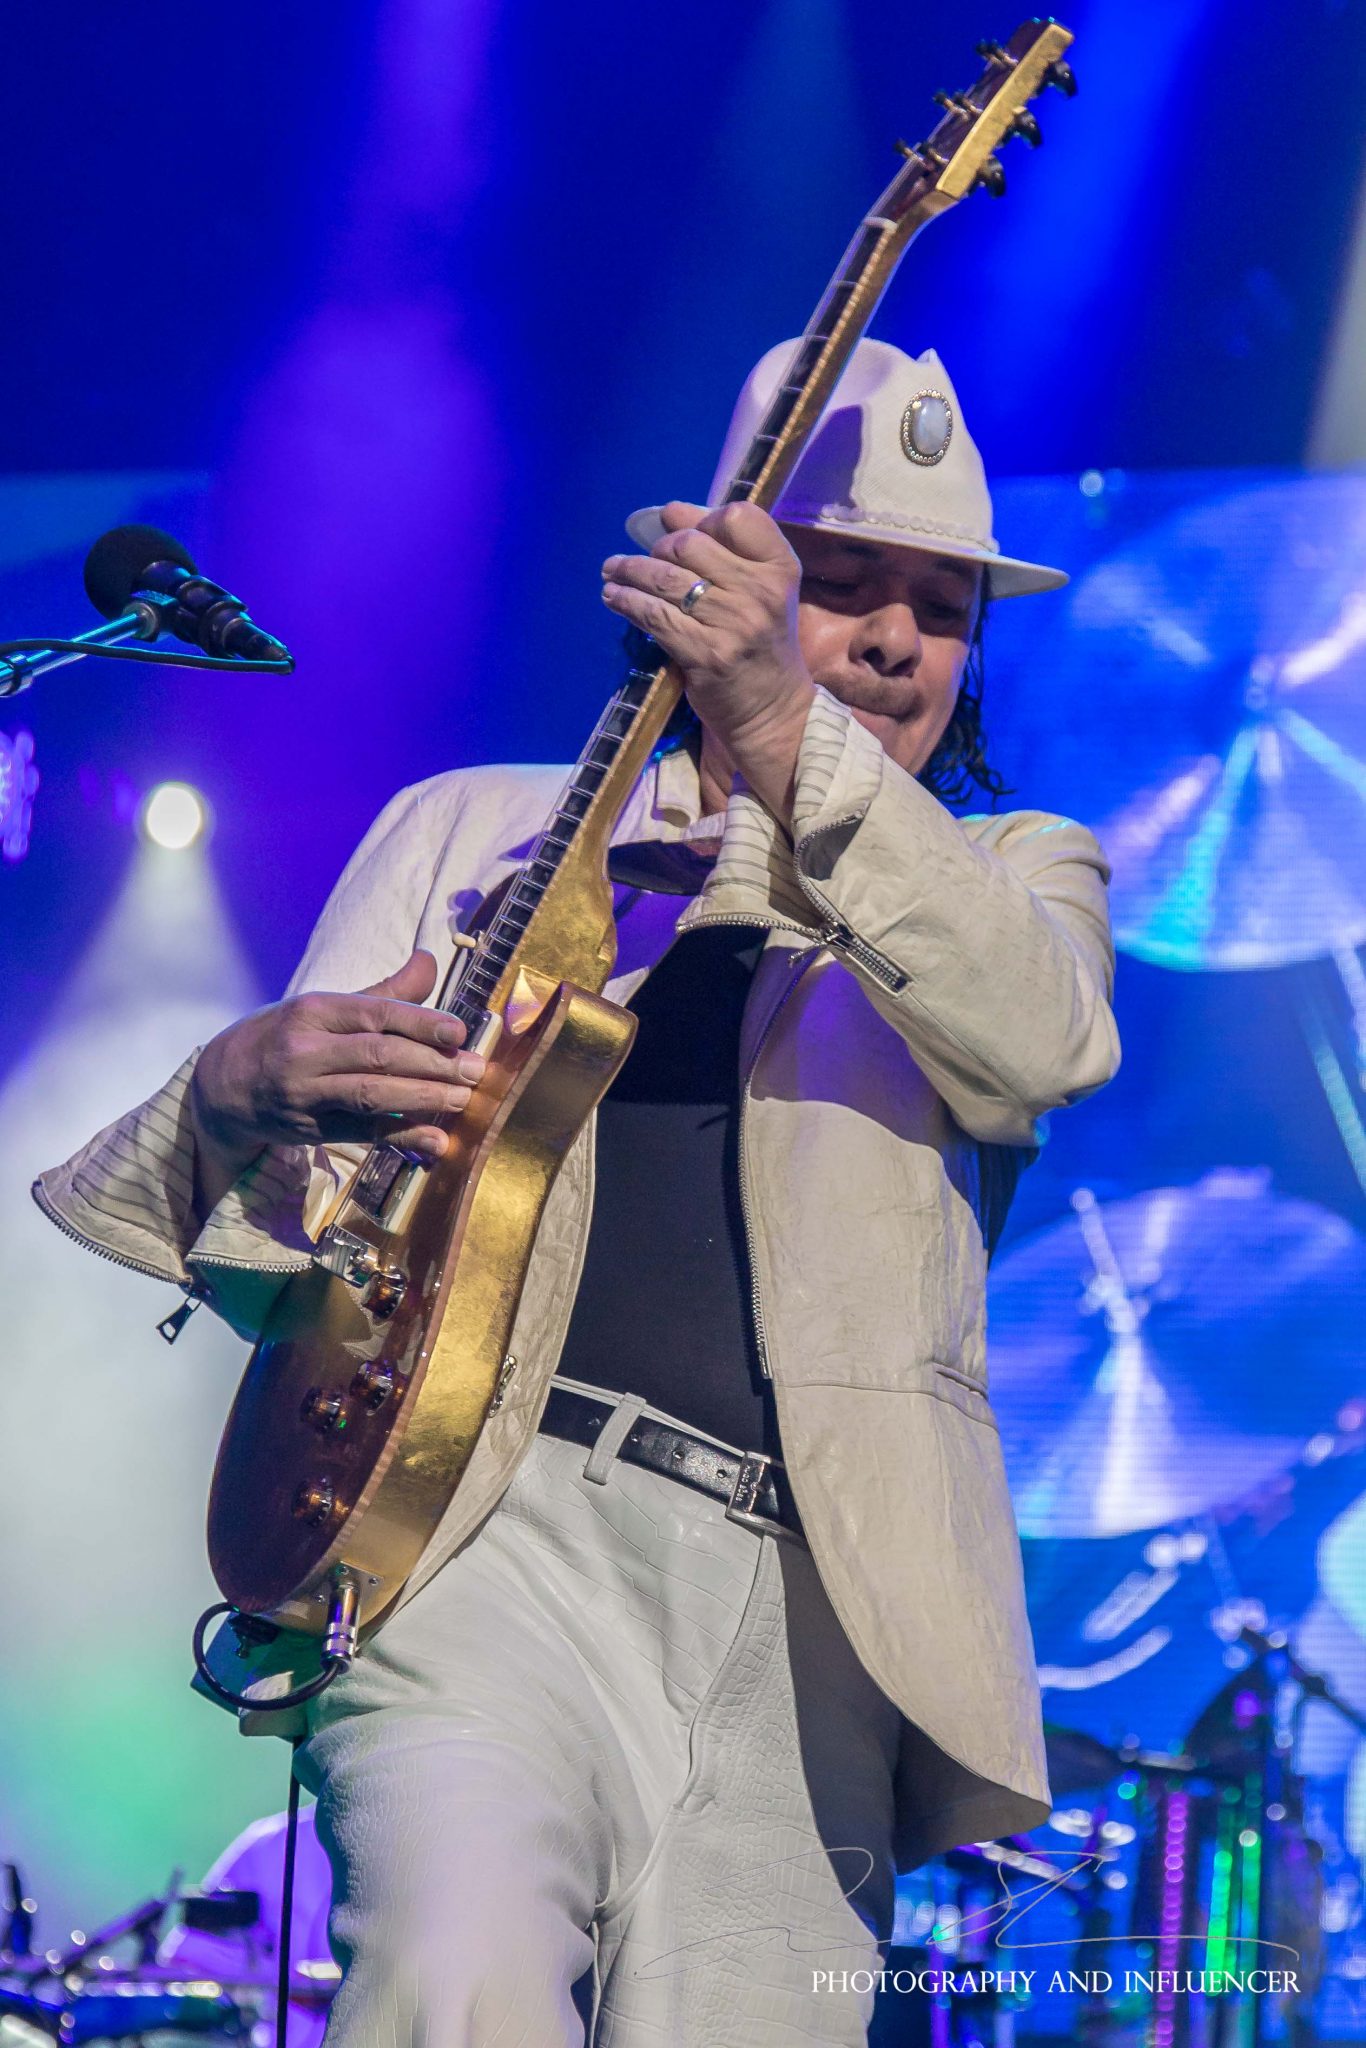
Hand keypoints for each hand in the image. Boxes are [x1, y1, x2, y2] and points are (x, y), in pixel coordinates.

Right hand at [190, 949, 484, 1211]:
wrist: (220, 1087)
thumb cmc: (285, 1037)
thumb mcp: (323, 1007)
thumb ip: (383, 992)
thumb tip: (430, 960)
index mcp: (313, 1011)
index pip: (374, 1013)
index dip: (420, 1022)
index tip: (458, 1032)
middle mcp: (305, 1051)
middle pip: (377, 1056)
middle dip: (432, 1065)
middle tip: (474, 1070)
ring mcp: (304, 1094)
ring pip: (371, 1096)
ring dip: (422, 1099)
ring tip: (462, 1100)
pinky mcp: (307, 1130)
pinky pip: (361, 1134)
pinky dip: (401, 1137)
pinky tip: (434, 1141)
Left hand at [601, 501, 814, 816]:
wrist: (773, 711)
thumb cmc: (761, 647)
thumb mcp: (759, 594)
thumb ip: (723, 551)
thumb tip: (670, 511)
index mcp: (780, 568)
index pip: (740, 516)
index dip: (702, 517)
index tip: (677, 529)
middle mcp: (760, 591)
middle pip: (692, 543)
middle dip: (657, 548)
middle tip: (640, 560)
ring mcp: (733, 623)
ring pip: (666, 578)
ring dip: (629, 571)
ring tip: (612, 571)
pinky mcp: (705, 653)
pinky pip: (654, 615)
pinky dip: (626, 602)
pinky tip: (614, 598)